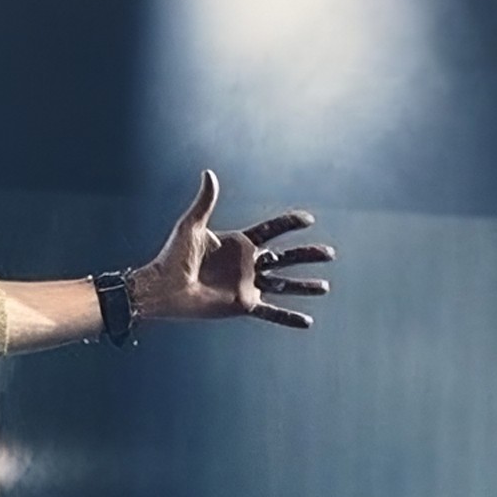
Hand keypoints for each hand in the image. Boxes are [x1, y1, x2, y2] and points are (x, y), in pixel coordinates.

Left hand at [135, 170, 334, 331]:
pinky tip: (307, 322)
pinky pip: (271, 312)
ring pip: (284, 285)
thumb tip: (209, 173)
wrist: (165, 288)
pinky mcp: (243, 305)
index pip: (271, 231)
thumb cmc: (173, 256)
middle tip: (330, 253)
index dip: (289, 224)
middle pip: (285, 258)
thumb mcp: (191, 226)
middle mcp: (246, 264)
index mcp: (238, 243)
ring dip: (305, 286)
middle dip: (308, 256)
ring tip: (325, 287)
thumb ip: (205, 201)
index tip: (309, 220)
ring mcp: (247, 285)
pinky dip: (289, 318)